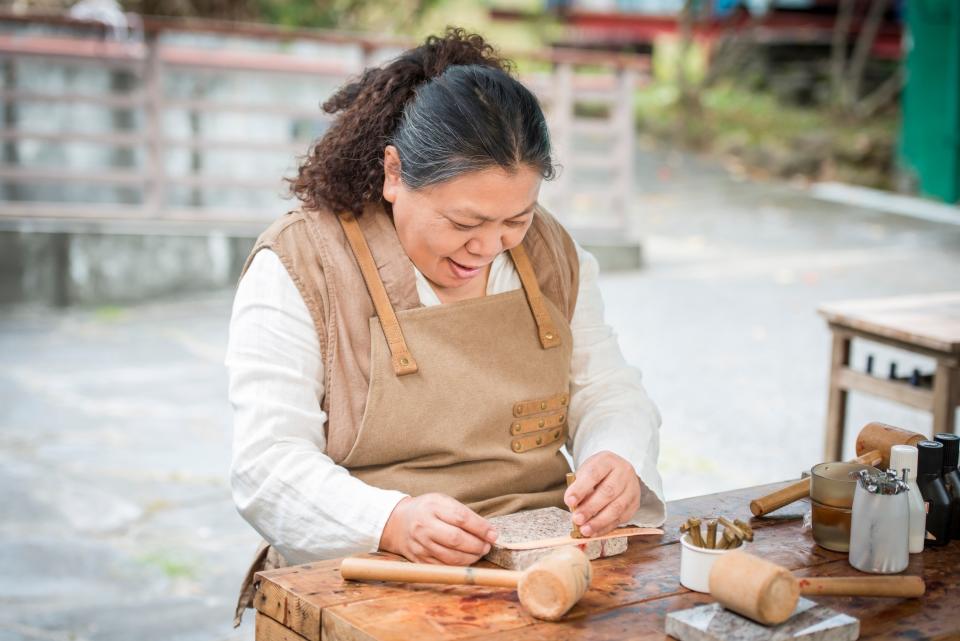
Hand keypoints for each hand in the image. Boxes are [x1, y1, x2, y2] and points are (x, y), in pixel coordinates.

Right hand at [379, 493, 497, 564]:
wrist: (397, 522)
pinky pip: (443, 567)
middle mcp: (424, 526)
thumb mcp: (442, 502)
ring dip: (471, 558)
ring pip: (450, 557)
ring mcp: (420, 545)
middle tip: (487, 546)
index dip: (481, 528)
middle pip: (456, 539)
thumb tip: (488, 531)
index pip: (461, 518)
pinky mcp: (419, 560)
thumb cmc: (427, 510)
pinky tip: (466, 560)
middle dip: (477, 545)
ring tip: (479, 553)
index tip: (494, 534)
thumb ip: (464, 514)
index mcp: (432, 507)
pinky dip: (458, 566)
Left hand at [564, 451, 640, 537]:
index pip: (593, 474)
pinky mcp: (634, 504)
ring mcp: (632, 489)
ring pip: (617, 508)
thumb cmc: (597, 474)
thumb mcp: (585, 472)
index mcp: (608, 460)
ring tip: (584, 530)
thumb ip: (579, 487)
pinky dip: (605, 528)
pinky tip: (594, 532)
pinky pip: (620, 519)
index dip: (581, 488)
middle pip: (608, 492)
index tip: (569, 501)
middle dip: (590, 508)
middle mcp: (624, 472)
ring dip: (599, 522)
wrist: (617, 472)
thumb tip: (574, 508)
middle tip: (576, 519)